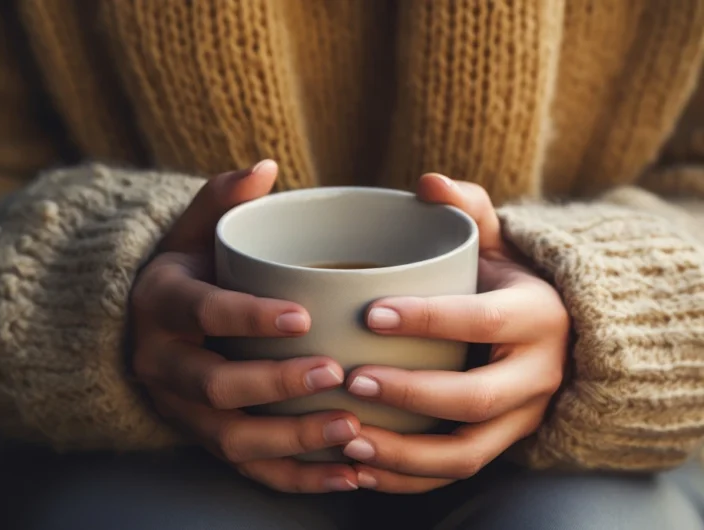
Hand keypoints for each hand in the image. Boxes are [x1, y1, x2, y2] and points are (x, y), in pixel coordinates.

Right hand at [131, 161, 359, 492]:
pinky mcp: (206, 439)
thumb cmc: (187, 269)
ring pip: (233, 438)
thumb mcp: (191, 228)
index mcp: (161, 304)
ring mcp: (183, 410)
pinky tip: (350, 472)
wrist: (148, 326)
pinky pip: (250, 470)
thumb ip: (221, 197)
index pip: (201, 312)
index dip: (248, 317)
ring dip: (294, 438)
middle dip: (276, 384)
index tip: (304, 316)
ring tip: (353, 429)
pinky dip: (299, 477)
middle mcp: (163, 364)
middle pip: (215, 386)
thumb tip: (266, 166)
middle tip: (335, 372)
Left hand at [341, 174, 569, 492]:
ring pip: (466, 452)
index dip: (427, 319)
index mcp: (537, 315)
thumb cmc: (506, 283)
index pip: (482, 320)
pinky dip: (408, 479)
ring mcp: (523, 420)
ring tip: (347, 438)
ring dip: (404, 453)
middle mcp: (538, 374)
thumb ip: (468, 208)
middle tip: (351, 380)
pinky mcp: (502, 447)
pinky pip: (456, 475)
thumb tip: (428, 181)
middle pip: (474, 397)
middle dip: (410, 393)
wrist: (552, 337)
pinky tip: (360, 468)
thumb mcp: (498, 242)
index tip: (369, 313)